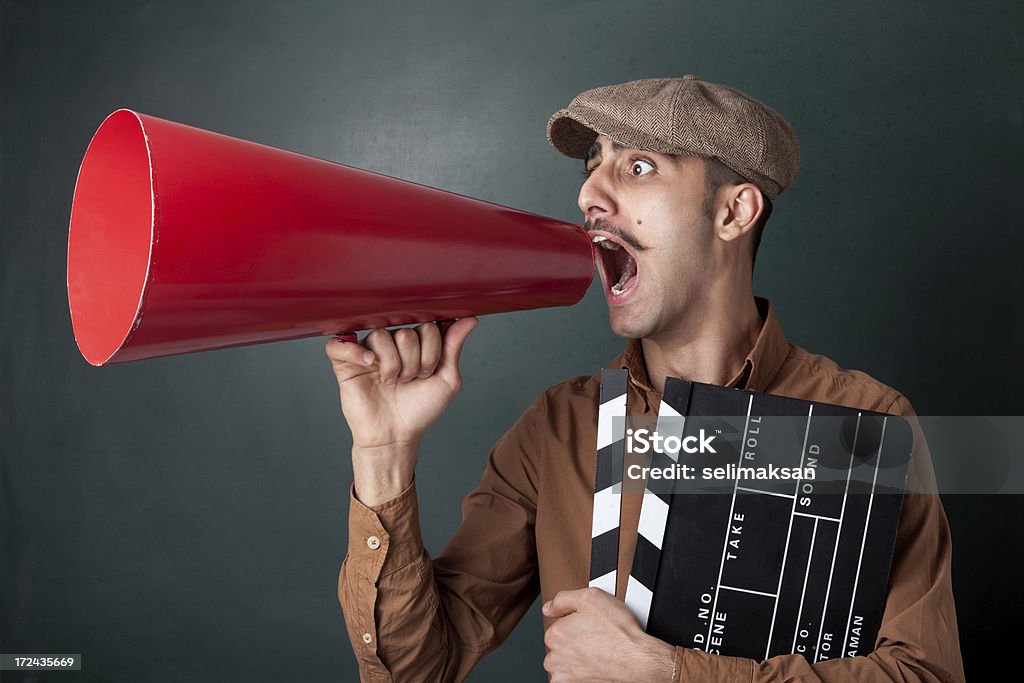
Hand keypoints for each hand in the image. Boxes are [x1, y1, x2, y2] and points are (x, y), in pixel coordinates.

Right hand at [325, 318, 477, 448]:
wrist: (396, 434)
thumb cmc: (419, 409)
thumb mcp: (446, 379)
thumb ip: (454, 347)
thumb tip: (470, 320)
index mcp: (414, 343)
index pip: (427, 327)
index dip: (432, 352)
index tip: (427, 373)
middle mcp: (391, 342)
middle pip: (406, 332)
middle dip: (413, 362)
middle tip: (408, 381)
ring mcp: (367, 351)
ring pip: (380, 336)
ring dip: (392, 365)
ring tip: (391, 382)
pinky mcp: (344, 363)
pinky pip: (339, 344)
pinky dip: (354, 351)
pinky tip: (369, 364)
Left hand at [542, 587, 675, 681]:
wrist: (637, 661)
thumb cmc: (619, 633)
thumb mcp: (591, 598)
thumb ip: (563, 599)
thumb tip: (549, 606)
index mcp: (555, 634)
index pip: (557, 624)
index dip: (575, 621)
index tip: (588, 623)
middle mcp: (555, 658)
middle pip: (559, 645)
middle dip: (573, 640)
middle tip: (594, 637)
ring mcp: (565, 676)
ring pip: (564, 662)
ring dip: (575, 658)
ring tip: (596, 651)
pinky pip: (571, 678)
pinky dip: (580, 672)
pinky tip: (595, 664)